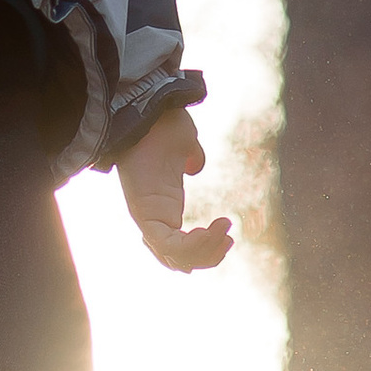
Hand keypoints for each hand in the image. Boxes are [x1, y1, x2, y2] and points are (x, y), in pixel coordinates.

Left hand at [117, 105, 231, 273]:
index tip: (226, 229)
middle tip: (228, 241)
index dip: (203, 246)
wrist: (147, 111)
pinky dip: (192, 246)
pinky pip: (167, 244)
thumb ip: (190, 157)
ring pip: (173, 257)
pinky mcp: (142, 213)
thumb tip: (194, 165)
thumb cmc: (161, 126)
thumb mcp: (183, 145)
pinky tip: (211, 231)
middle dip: (207, 256)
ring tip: (224, 236)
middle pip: (176, 259)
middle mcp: (153, 217)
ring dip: (204, 253)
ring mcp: (146, 217)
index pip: (178, 245)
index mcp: (163, 206)